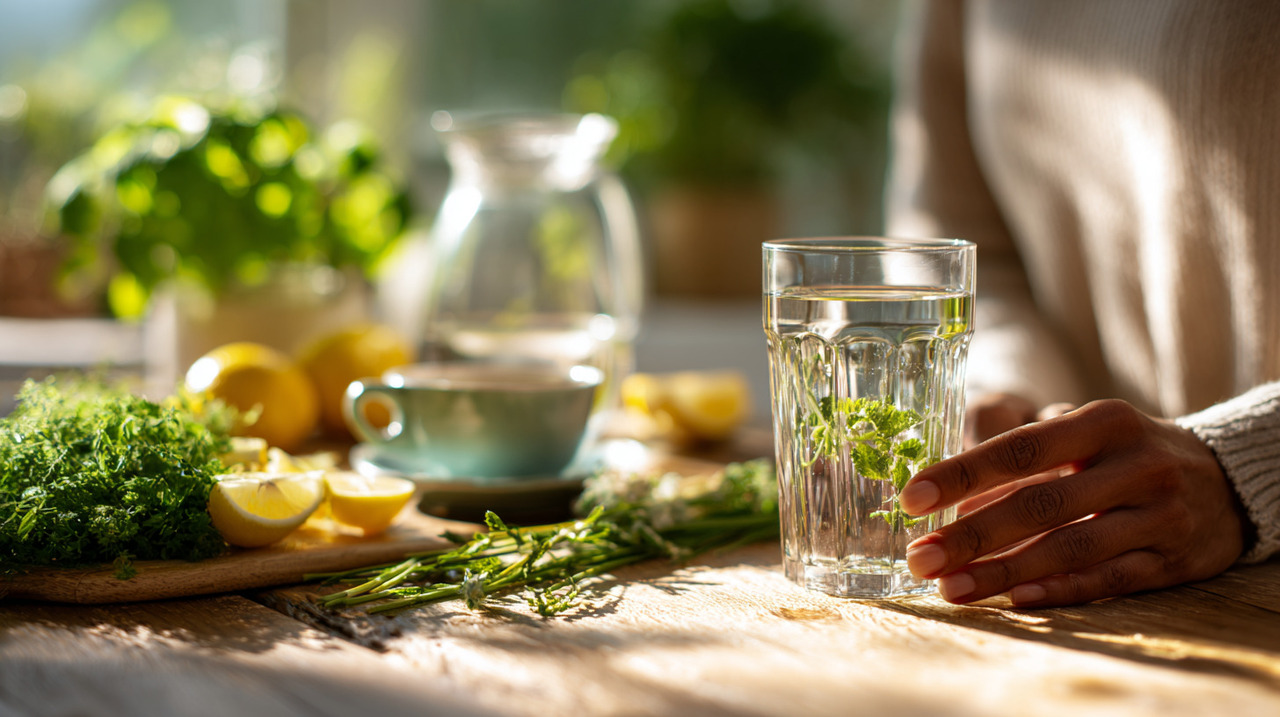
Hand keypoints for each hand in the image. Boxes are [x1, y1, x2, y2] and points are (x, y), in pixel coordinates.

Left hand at [899, 399, 1250, 606]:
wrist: (1226, 479)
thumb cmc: (1125, 452)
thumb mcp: (1084, 432)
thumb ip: (1023, 456)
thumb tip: (949, 495)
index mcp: (1104, 422)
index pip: (1020, 448)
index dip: (963, 473)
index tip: (912, 498)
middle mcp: (1136, 465)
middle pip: (1040, 505)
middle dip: (971, 535)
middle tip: (920, 557)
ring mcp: (1159, 516)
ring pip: (1070, 549)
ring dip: (1003, 572)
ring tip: (950, 587)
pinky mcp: (1173, 561)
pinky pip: (1107, 580)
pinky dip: (1059, 590)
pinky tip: (1014, 601)